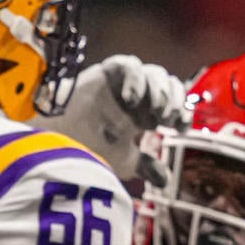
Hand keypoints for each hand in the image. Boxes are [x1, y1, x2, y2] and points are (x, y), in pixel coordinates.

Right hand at [30, 54, 189, 178]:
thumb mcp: (123, 160)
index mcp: (141, 114)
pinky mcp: (105, 73)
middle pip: (166, 83)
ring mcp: (120, 84)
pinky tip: (133, 99)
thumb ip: (146, 165)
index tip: (181, 128)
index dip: (182, 111)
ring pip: (152, 72)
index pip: (172, 102)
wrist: (62, 143)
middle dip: (174, 99)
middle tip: (168, 119)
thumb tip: (166, 180)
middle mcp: (134, 97)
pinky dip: (136, 79)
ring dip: (160, 91)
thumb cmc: (87, 152)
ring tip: (156, 113)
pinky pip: (128, 64)